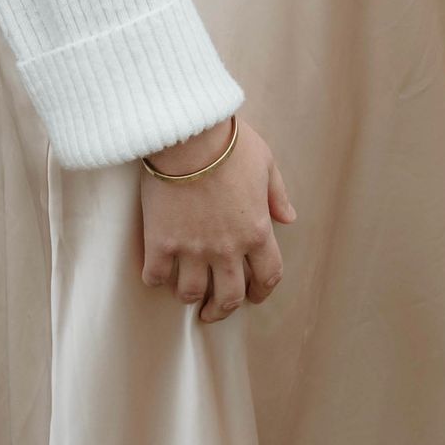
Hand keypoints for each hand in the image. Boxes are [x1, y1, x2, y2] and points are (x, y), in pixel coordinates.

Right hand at [139, 116, 295, 322]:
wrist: (187, 134)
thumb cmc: (228, 143)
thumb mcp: (265, 162)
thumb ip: (277, 194)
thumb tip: (288, 218)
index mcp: (256, 231)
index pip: (268, 276)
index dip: (262, 291)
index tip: (254, 296)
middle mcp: (227, 248)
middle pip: (228, 296)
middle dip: (221, 309)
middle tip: (213, 311)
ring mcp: (192, 248)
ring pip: (191, 293)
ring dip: (190, 297)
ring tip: (185, 293)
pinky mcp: (161, 242)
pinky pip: (156, 276)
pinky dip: (155, 279)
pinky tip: (156, 274)